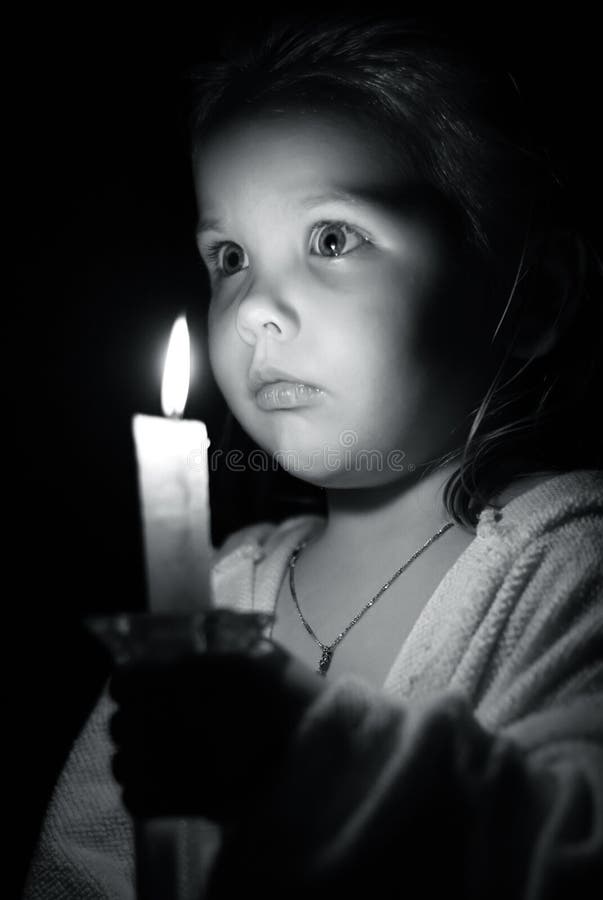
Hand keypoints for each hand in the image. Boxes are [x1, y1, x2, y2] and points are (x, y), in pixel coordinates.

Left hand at [109, 632, 323, 823]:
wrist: (315, 751)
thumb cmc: (287, 692)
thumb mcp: (253, 647)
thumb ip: (213, 636)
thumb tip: (183, 635)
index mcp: (178, 675)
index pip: (122, 681)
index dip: (133, 682)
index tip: (149, 684)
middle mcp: (161, 717)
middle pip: (118, 722)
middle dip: (136, 718)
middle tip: (161, 718)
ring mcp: (165, 763)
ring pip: (122, 761)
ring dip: (138, 755)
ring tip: (166, 752)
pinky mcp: (175, 802)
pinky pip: (135, 797)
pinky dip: (145, 790)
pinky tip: (169, 780)